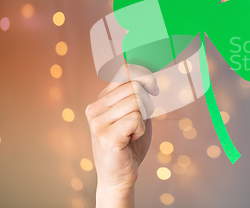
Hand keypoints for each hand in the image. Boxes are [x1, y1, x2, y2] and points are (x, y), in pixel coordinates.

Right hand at [86, 64, 157, 207]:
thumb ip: (138, 95)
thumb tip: (149, 75)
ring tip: (132, 133)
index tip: (154, 89)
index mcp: (101, 100)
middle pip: (134, 87)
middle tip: (141, 121)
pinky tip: (130, 140)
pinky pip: (135, 119)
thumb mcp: (135, 114)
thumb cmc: (130, 144)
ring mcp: (98, 121)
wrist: (120, 175)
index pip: (124, 72)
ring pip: (136, 102)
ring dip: (143, 119)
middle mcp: (95, 108)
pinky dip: (140, 130)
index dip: (144, 76)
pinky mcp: (106, 135)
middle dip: (147, 103)